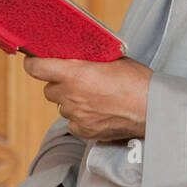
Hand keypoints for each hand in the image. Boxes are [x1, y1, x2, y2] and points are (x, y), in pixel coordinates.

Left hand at [22, 55, 151, 141]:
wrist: (152, 109)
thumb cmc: (136, 81)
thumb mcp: (112, 59)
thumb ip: (89, 60)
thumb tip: (79, 56)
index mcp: (74, 74)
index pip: (37, 68)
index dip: (33, 64)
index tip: (34, 61)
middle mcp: (70, 96)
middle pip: (49, 90)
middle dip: (58, 84)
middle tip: (75, 80)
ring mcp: (76, 116)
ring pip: (61, 107)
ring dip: (70, 101)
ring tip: (92, 97)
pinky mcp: (84, 131)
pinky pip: (73, 122)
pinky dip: (80, 117)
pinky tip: (97, 112)